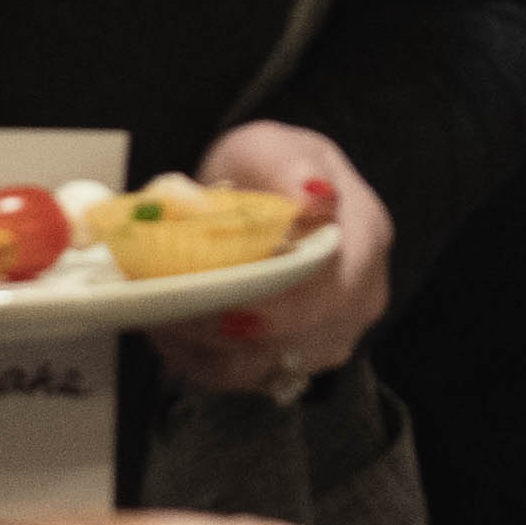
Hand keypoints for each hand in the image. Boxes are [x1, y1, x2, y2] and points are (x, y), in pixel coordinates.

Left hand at [156, 122, 393, 391]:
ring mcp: (330, 334)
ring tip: (160, 315)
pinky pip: (243, 377)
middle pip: (300, 339)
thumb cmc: (269, 167)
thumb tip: (312, 196)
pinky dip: (200, 360)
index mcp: (365, 237)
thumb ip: (291, 168)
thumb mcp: (276, 147)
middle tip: (170, 313)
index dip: (284, 308)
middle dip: (229, 334)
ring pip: (267, 368)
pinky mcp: (292, 358)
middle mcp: (359, 297)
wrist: (266, 189)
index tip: (230, 311)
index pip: (336, 286)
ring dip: (207, 350)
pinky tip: (170, 328)